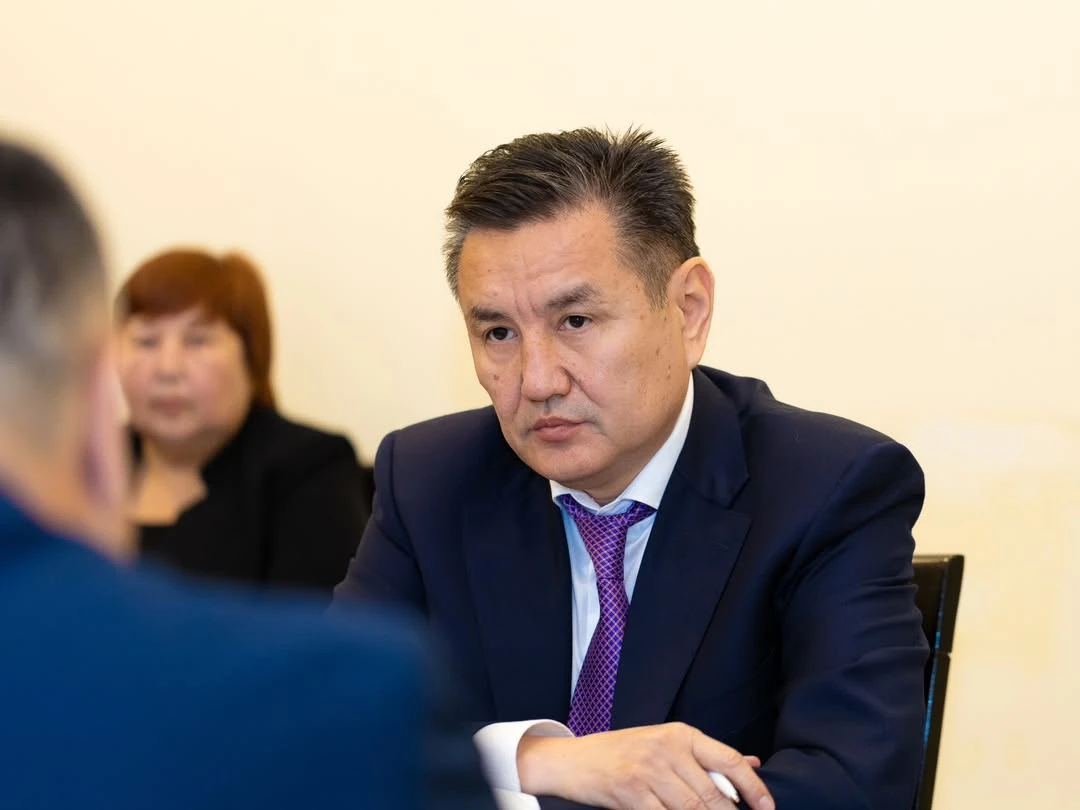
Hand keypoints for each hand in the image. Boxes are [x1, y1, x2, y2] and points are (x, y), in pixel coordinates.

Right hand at [517, 722, 773, 809]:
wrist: (572, 761)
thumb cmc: (620, 754)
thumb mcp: (664, 744)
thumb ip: (706, 755)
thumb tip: (752, 764)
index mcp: (680, 734)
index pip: (729, 760)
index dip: (754, 787)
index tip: (767, 808)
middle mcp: (667, 748)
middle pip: (713, 793)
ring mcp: (649, 771)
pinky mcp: (631, 792)